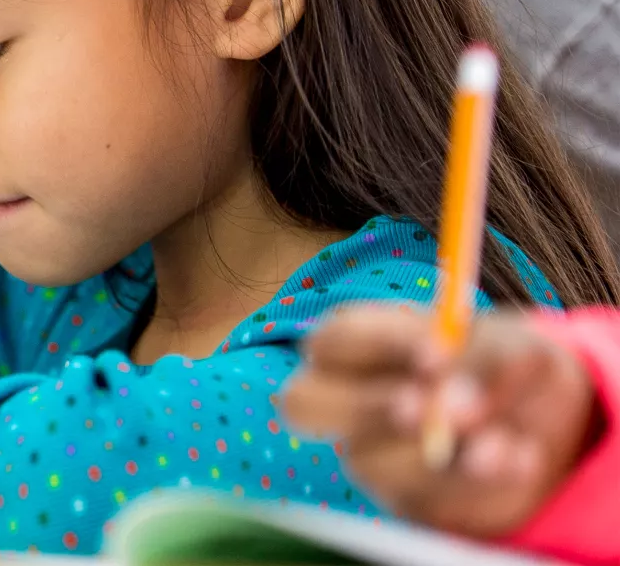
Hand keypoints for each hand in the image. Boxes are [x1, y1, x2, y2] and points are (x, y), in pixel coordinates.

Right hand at [281, 305, 595, 538]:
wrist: (538, 419)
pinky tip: (519, 459)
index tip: (439, 355)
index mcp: (357, 343)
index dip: (378, 346)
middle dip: (368, 405)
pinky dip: (482, 484)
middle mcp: (345, 399)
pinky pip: (425, 502)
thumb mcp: (507, 344)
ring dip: (440, 454)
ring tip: (504, 442)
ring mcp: (369, 455)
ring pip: (368, 462)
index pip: (333, 340)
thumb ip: (482, 359)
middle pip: (304, 402)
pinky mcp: (406, 501)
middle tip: (433, 410)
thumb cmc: (499, 363)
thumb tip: (454, 403)